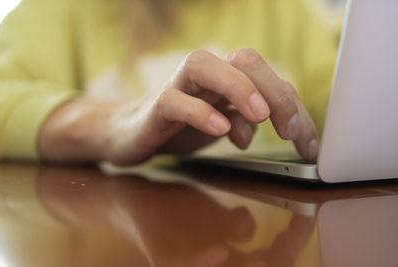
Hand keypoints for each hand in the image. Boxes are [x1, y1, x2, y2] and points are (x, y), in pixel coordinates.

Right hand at [39, 48, 317, 164]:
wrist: (132, 133)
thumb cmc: (181, 125)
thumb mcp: (224, 124)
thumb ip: (249, 120)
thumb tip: (278, 127)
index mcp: (226, 78)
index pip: (268, 81)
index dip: (294, 109)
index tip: (307, 145)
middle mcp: (205, 75)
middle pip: (244, 59)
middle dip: (274, 91)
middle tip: (288, 129)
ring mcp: (178, 86)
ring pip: (205, 65)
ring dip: (238, 89)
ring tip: (259, 118)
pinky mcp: (154, 106)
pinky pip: (174, 100)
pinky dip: (199, 112)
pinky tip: (220, 128)